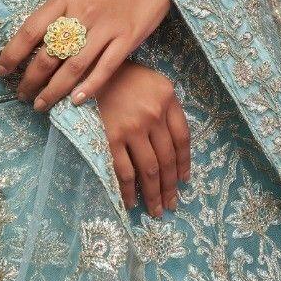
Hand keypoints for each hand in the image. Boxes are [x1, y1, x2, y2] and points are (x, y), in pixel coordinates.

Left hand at [0, 0, 170, 110]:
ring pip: (74, 66)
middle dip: (31, 79)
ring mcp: (106, 27)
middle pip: (50, 54)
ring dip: (54, 90)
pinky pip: (105, 68)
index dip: (13, 53)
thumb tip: (30, 47)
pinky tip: (76, 100)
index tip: (2, 71)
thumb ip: (56, 16)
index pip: (31, 30)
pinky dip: (89, 87)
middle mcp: (82, 13)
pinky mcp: (127, 39)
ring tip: (41, 104)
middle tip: (22, 94)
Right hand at [97, 61, 190, 217]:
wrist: (96, 70)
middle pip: (167, 159)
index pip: (183, 139)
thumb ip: (169, 111)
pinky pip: (124, 170)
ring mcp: (133, 127)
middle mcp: (154, 114)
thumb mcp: (157, 85)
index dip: (184, 164)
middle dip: (170, 187)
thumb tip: (177, 150)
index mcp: (168, 99)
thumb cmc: (129, 78)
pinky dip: (128, 190)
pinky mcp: (112, 136)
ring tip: (156, 210)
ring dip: (153, 194)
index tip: (184, 182)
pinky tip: (131, 202)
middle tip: (171, 205)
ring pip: (148, 169)